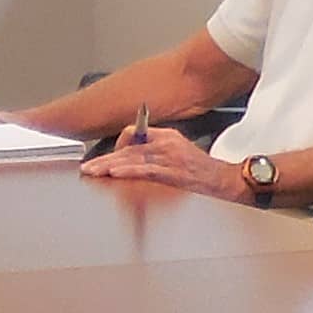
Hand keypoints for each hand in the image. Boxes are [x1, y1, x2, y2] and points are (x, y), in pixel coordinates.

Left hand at [79, 127, 250, 200]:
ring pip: (132, 158)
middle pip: (128, 147)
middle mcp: (166, 143)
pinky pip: (144, 170)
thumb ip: (157, 150)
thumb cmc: (203, 171)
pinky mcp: (172, 172)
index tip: (106, 159)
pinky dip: (128, 171)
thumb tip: (132, 158)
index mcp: (167, 136)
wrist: (224, 180)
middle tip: (88, 167)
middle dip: (105, 158)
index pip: (134, 133)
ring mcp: (169, 157)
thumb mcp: (180, 151)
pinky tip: (114, 174)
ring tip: (93, 172)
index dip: (117, 145)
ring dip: (109, 166)